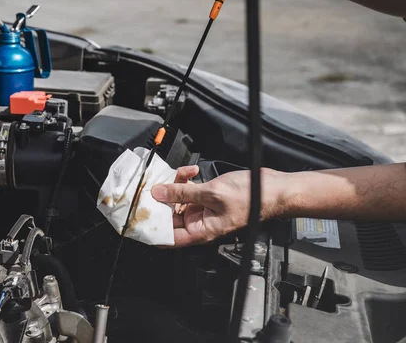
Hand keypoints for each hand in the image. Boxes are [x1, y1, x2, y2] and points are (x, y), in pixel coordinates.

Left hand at [151, 166, 287, 246]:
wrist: (272, 188)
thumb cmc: (252, 199)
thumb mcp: (212, 193)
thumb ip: (182, 193)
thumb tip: (158, 193)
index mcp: (200, 231)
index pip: (168, 238)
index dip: (151, 231)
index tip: (137, 219)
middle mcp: (199, 223)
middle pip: (169, 216)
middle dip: (159, 201)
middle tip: (150, 187)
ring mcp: (202, 210)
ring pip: (177, 200)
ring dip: (174, 185)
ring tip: (177, 174)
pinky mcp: (206, 197)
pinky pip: (188, 190)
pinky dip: (186, 180)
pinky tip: (189, 171)